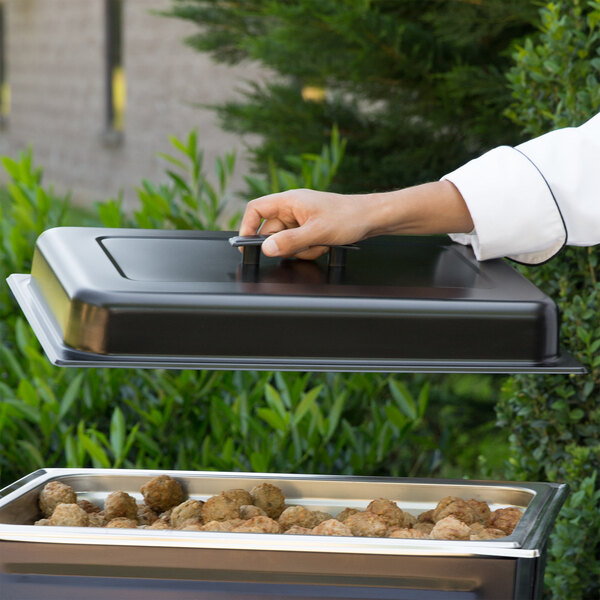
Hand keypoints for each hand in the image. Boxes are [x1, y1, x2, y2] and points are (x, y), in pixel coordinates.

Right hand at [238, 188, 375, 258]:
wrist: (372, 217)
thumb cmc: (349, 217)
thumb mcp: (317, 233)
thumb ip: (290, 241)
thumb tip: (267, 248)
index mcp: (289, 200)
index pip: (256, 209)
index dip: (247, 226)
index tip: (247, 245)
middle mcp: (292, 207)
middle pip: (271, 231)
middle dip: (285, 245)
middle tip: (303, 247)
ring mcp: (301, 218)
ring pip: (286, 240)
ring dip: (300, 249)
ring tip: (319, 245)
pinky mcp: (309, 227)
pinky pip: (299, 243)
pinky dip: (309, 248)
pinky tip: (324, 245)